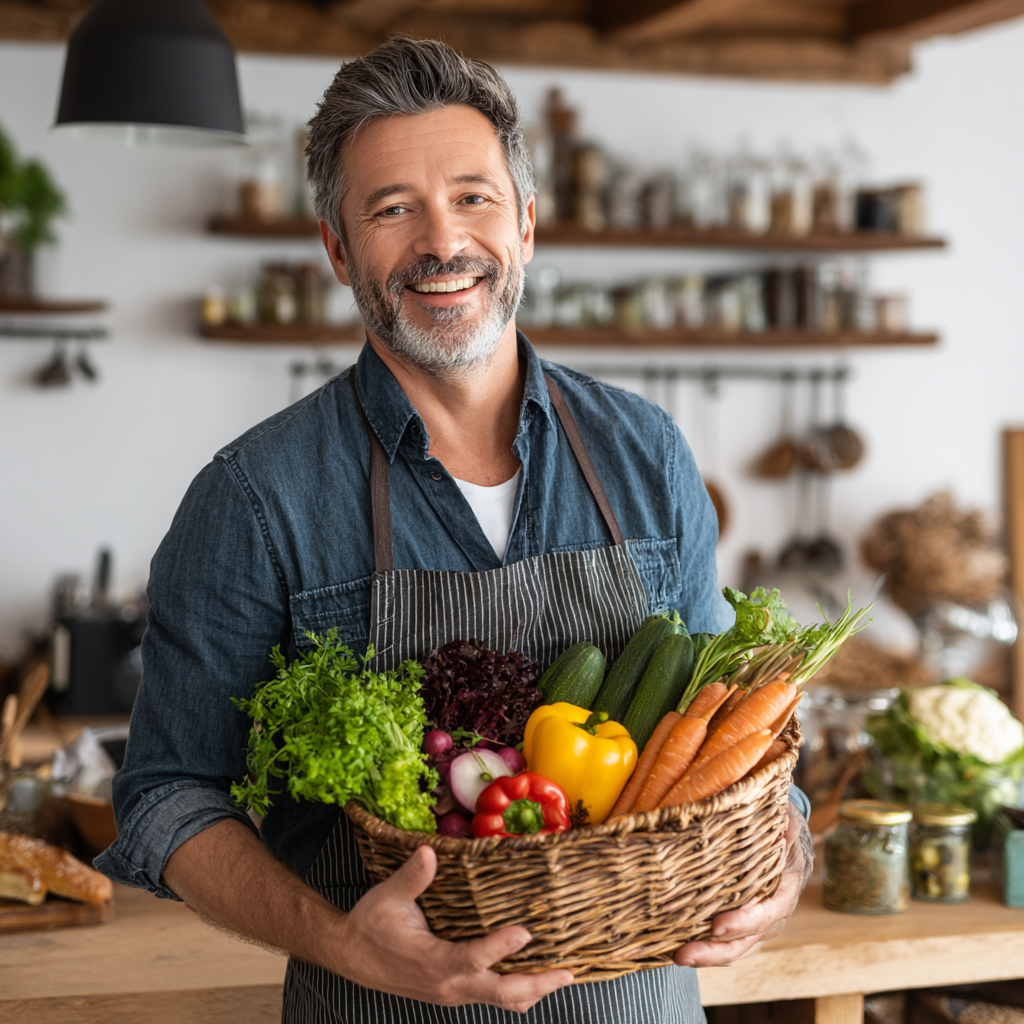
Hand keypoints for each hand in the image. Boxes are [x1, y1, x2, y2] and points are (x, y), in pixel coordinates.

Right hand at [335, 845, 573, 1009]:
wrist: (352, 956)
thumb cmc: (371, 924)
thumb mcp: (388, 897)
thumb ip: (413, 877)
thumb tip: (429, 851)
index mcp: (435, 962)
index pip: (474, 958)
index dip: (501, 946)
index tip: (526, 931)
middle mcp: (449, 985)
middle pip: (501, 993)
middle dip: (537, 984)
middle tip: (567, 972)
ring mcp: (454, 992)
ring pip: (501, 1000)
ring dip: (532, 991)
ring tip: (561, 977)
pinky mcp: (454, 992)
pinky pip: (491, 997)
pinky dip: (516, 991)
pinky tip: (532, 977)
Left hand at [673, 802, 812, 968]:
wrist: (789, 831)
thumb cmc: (778, 816)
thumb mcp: (780, 808)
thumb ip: (773, 808)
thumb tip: (767, 799)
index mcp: (789, 878)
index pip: (772, 908)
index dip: (747, 919)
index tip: (718, 925)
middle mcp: (779, 906)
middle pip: (751, 936)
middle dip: (719, 948)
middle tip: (686, 953)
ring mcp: (764, 919)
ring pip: (739, 946)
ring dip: (709, 956)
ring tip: (678, 957)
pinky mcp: (748, 923)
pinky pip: (731, 943)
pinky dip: (709, 950)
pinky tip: (680, 951)